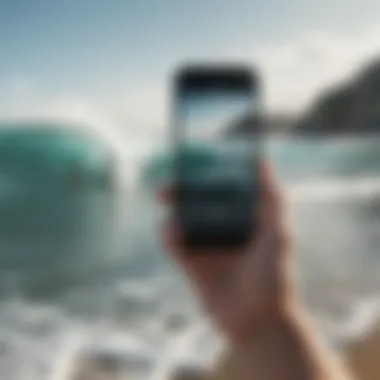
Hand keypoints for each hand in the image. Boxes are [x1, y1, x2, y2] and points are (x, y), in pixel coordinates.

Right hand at [159, 161, 295, 344]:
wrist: (258, 321)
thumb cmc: (274, 277)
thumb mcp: (279, 234)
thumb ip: (272, 200)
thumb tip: (262, 163)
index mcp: (242, 219)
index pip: (220, 191)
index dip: (205, 177)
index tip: (192, 166)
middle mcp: (223, 229)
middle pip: (196, 204)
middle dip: (180, 194)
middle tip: (165, 188)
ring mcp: (207, 246)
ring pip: (181, 222)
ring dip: (171, 215)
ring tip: (171, 215)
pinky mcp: (192, 265)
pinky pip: (174, 245)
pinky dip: (168, 236)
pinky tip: (170, 233)